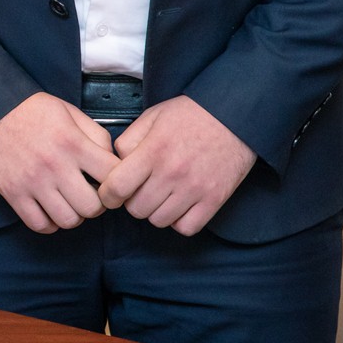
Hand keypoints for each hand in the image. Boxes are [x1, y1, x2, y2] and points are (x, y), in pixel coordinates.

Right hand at [0, 94, 117, 233]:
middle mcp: (55, 165)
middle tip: (90, 194)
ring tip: (69, 202)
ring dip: (74, 215)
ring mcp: (33, 182)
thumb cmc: (31, 110)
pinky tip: (50, 209)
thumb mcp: (69, 111)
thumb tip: (112, 161)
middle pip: (93, 207)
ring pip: (69, 221)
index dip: (119, 181)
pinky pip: (40, 225)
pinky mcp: (13, 193)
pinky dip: (50, 223)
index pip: (113, 176)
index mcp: (72, 143)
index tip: (111, 181)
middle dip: (98, 204)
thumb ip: (96, 134)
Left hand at [97, 95, 256, 235]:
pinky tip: (179, 204)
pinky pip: (186, 227)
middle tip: (140, 189)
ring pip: (159, 221)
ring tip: (161, 194)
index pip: (117, 187)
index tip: (110, 193)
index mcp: (154, 150)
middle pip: (136, 209)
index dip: (107, 195)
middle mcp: (172, 172)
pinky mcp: (214, 200)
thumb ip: (129, 140)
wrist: (234, 116)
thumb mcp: (152, 116)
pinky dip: (179, 221)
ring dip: (155, 211)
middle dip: (132, 201)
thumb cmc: (191, 115)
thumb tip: (115, 165)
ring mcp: (195, 189)